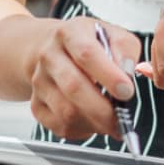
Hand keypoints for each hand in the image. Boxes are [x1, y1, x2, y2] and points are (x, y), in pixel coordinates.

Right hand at [28, 15, 140, 139]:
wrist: (52, 49)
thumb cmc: (88, 43)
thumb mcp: (112, 34)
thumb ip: (125, 49)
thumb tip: (127, 72)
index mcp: (70, 33)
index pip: (87, 54)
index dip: (109, 76)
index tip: (127, 92)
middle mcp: (50, 56)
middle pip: (73, 87)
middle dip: (102, 109)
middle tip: (122, 119)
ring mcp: (40, 81)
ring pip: (66, 112)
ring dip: (94, 123)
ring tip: (111, 123)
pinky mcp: (36, 104)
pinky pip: (60, 126)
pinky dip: (82, 131)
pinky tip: (93, 122)